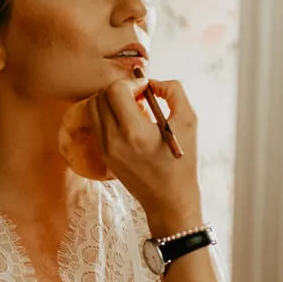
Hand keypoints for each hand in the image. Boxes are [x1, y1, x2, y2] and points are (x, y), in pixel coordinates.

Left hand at [85, 76, 203, 233]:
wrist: (169, 200)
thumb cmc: (183, 161)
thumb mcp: (189, 120)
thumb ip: (173, 91)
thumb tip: (152, 81)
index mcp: (134, 132)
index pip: (115, 90)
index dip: (131, 82)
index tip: (147, 89)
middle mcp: (114, 140)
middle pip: (100, 96)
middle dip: (119, 89)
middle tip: (139, 97)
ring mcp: (105, 149)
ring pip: (93, 108)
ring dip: (111, 101)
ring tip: (133, 108)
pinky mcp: (103, 155)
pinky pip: (96, 124)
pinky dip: (108, 115)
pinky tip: (128, 122)